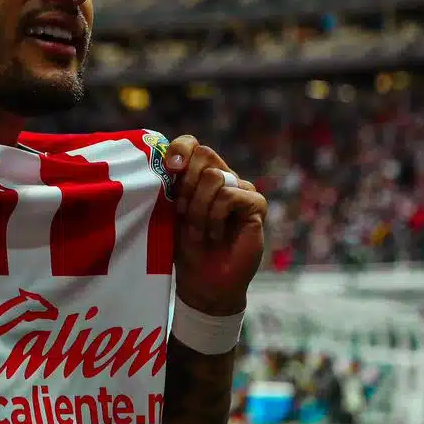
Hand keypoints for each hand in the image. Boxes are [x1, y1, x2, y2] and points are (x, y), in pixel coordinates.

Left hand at [166, 135, 266, 315]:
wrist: (203, 280)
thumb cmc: (184, 246)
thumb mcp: (170, 211)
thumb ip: (172, 184)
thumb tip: (167, 160)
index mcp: (199, 173)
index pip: (191, 143)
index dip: (179, 150)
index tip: (169, 170)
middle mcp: (222, 176)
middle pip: (204, 153)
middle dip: (186, 183)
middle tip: (181, 211)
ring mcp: (241, 188)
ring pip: (214, 176)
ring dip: (199, 208)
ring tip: (199, 230)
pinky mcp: (256, 204)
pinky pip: (230, 196)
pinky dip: (215, 217)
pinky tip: (215, 234)